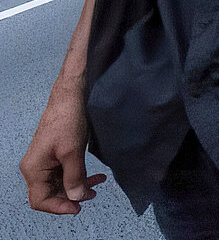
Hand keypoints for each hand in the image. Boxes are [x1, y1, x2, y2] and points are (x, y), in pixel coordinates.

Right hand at [19, 80, 104, 214]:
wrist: (70, 98)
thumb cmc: (66, 120)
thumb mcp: (72, 152)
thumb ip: (74, 177)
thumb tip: (76, 198)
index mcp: (34, 169)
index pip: (40, 200)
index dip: (59, 207)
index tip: (78, 207)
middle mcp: (35, 168)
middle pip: (50, 194)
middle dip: (72, 196)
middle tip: (92, 196)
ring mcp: (44, 163)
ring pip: (59, 184)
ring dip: (78, 186)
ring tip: (98, 185)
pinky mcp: (54, 157)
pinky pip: (64, 173)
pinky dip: (79, 176)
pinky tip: (95, 177)